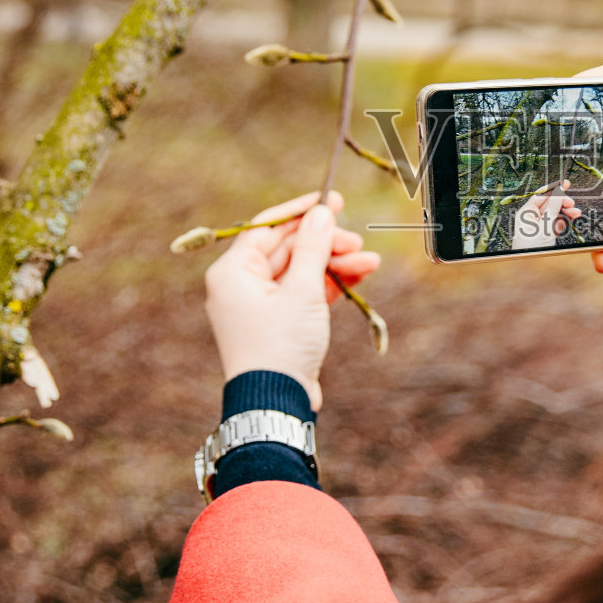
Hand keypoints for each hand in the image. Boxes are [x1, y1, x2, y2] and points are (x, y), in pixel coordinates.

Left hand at [203, 190, 379, 409]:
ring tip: (369, 261)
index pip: (267, 227)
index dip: (300, 212)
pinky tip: (359, 274)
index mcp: (233, 272)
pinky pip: (304, 292)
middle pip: (288, 249)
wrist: (276, 403)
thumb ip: (313, 247)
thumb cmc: (280, 345)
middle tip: (356, 239)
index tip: (330, 199)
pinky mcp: (278, 323)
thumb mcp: (302, 290)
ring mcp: (260, 305)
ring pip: (301, 271)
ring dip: (334, 264)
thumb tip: (322, 212)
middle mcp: (241, 285)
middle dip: (325, 243)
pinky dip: (329, 284)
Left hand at [510, 180, 581, 249]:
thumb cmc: (531, 249)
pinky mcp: (548, 235)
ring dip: (567, 211)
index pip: (541, 196)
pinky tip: (573, 218)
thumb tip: (558, 193)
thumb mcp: (544, 226)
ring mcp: (541, 226)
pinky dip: (566, 220)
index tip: (566, 183)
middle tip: (572, 204)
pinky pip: (558, 223)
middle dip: (562, 202)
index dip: (554, 189)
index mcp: (527, 212)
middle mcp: (533, 218)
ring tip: (576, 213)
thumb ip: (553, 208)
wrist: (530, 270)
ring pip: (556, 213)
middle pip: (550, 204)